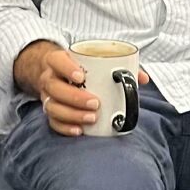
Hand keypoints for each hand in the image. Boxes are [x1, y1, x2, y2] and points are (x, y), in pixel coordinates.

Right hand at [14, 41, 149, 136]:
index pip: (58, 61)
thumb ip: (120, 65)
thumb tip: (142, 78)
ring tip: (92, 118)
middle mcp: (50, 77)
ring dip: (72, 114)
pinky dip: (65, 127)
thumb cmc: (81, 66)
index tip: (81, 75)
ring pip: (52, 106)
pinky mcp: (50, 110)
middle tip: (96, 103)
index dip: (67, 68)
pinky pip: (52, 121)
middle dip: (75, 97)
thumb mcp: (94, 60)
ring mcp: (47, 95)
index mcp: (59, 61)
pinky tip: (79, 130)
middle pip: (55, 87)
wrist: (56, 72)